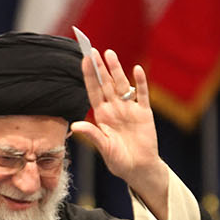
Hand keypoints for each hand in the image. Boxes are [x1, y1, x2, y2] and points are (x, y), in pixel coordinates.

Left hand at [71, 49, 170, 219]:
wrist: (139, 169)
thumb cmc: (119, 161)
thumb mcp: (104, 148)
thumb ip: (92, 134)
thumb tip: (74, 126)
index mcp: (102, 115)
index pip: (93, 91)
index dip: (89, 76)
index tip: (83, 60)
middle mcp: (114, 108)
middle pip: (106, 84)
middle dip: (100, 67)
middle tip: (93, 51)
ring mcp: (129, 109)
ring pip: (122, 85)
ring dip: (116, 70)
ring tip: (110, 53)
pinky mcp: (144, 113)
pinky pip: (142, 95)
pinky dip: (140, 82)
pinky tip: (136, 69)